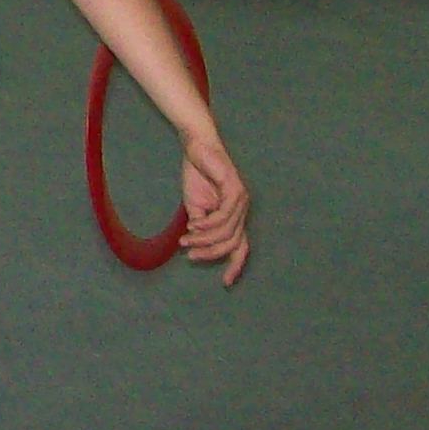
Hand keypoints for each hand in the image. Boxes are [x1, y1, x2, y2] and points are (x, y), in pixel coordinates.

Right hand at [179, 134, 251, 285]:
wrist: (197, 146)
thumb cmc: (198, 173)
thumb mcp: (195, 204)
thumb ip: (199, 224)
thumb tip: (196, 242)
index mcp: (236, 216)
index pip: (241, 247)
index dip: (235, 266)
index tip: (225, 283)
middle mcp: (243, 210)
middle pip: (232, 244)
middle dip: (210, 253)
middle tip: (190, 255)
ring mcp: (241, 200)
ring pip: (226, 232)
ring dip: (203, 239)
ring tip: (185, 239)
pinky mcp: (235, 190)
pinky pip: (223, 216)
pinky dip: (207, 225)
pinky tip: (193, 225)